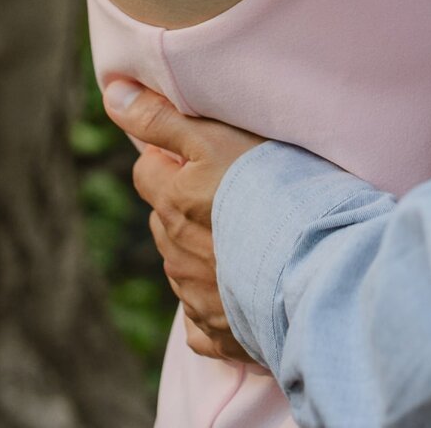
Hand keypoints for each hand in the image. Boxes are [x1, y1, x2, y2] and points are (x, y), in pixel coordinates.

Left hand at [103, 78, 266, 365]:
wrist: (320, 266)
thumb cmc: (274, 191)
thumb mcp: (216, 138)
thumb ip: (160, 118)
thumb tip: (110, 94)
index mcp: (172, 202)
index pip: (147, 172)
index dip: (170, 160)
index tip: (203, 159)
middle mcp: (176, 253)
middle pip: (164, 222)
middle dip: (185, 208)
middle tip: (232, 201)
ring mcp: (197, 298)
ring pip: (182, 269)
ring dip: (201, 255)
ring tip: (246, 245)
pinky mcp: (222, 335)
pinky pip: (201, 324)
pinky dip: (213, 309)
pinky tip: (240, 295)